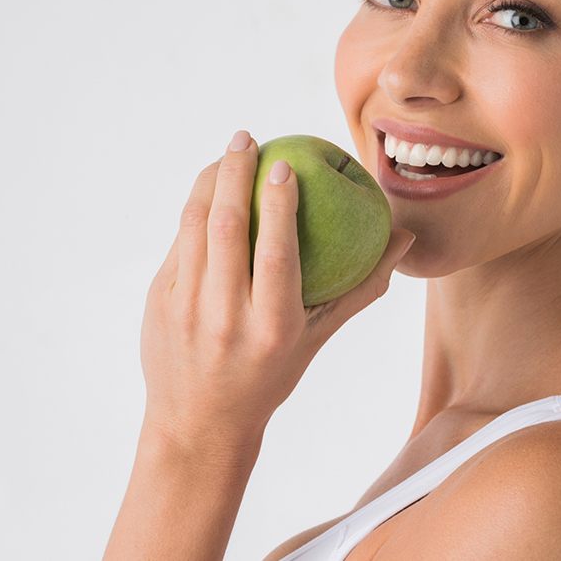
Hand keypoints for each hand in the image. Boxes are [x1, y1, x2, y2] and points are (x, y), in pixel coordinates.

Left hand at [139, 129, 415, 451]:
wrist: (198, 423)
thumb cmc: (269, 377)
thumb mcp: (316, 339)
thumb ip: (359, 288)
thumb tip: (404, 239)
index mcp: (271, 326)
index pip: (276, 252)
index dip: (279, 202)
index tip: (283, 163)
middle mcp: (223, 316)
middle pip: (226, 226)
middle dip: (234, 172)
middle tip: (245, 137)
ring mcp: (182, 308)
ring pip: (193, 227)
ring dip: (207, 183)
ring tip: (224, 155)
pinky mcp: (156, 303)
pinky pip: (176, 245)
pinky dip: (192, 212)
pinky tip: (205, 194)